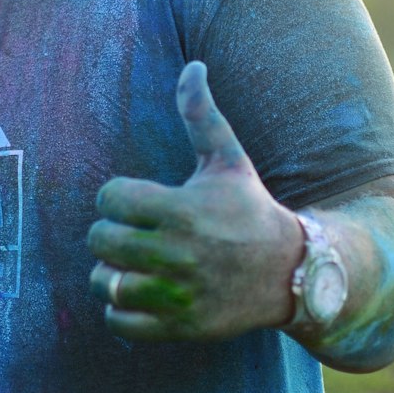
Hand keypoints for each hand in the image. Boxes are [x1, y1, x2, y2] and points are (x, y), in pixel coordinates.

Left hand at [88, 62, 303, 341]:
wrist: (292, 272)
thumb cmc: (250, 209)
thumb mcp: (229, 160)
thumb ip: (201, 114)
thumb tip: (193, 66)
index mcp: (184, 209)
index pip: (111, 198)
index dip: (116, 196)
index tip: (133, 201)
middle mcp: (179, 253)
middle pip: (101, 240)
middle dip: (109, 233)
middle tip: (127, 232)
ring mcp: (178, 294)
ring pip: (106, 283)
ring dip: (110, 272)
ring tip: (127, 263)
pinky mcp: (180, 326)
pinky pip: (120, 322)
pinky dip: (119, 309)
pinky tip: (136, 293)